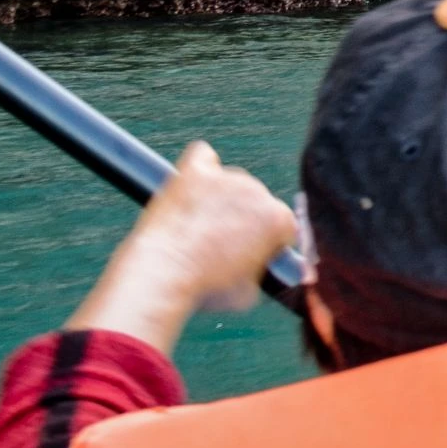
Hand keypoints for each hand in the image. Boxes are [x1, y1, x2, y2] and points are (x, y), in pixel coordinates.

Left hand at [63, 140, 297, 355]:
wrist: (162, 276)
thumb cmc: (204, 288)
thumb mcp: (250, 291)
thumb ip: (263, 271)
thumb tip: (262, 266)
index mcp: (278, 219)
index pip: (284, 225)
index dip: (268, 243)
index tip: (252, 254)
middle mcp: (258, 191)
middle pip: (257, 202)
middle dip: (244, 220)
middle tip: (221, 244)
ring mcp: (226, 178)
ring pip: (230, 183)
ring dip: (221, 200)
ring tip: (197, 226)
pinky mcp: (195, 172)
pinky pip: (203, 156)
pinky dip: (201, 168)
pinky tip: (193, 185)